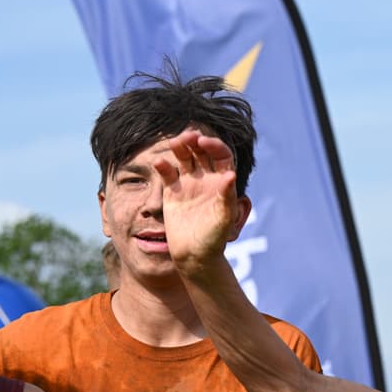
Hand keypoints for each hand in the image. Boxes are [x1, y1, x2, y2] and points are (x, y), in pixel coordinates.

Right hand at [155, 128, 248, 273]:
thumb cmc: (214, 240)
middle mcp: (207, 179)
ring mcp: (189, 184)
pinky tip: (159, 163)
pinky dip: (163, 166)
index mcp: (223, 183)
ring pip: (185, 158)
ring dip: (180, 147)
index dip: (214, 146)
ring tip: (175, 142)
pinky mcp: (173, 192)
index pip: (221, 156)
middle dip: (196, 141)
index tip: (204, 142)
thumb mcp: (223, 219)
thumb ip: (227, 197)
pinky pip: (167, 173)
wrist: (194, 256)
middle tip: (188, 136)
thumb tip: (231, 175)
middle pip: (202, 152)